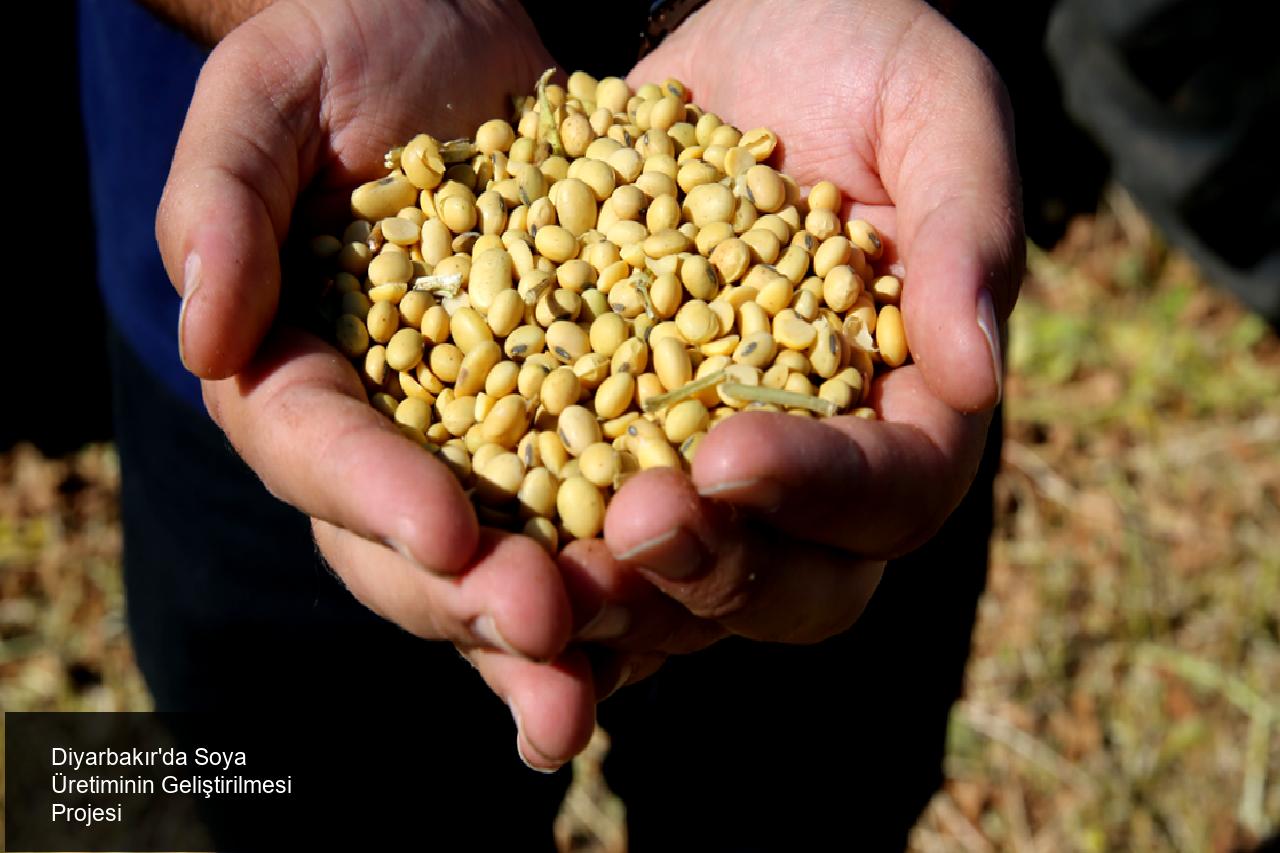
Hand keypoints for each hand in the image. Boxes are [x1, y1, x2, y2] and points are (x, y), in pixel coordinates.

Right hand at [155, 0, 595, 769]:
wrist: (460, 40)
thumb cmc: (349, 51)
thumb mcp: (273, 92)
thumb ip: (222, 200)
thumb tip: (204, 335)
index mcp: (300, 373)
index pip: (321, 452)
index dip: (376, 499)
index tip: (447, 534)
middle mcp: (391, 433)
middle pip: (411, 549)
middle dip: (475, 601)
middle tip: (548, 634)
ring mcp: (486, 440)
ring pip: (508, 562)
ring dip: (561, 630)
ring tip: (614, 673)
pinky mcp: (575, 423)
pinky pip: (597, 513)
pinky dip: (633, 573)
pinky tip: (683, 615)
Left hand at [571, 0, 1021, 673]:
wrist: (748, 45)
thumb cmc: (862, 62)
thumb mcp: (933, 108)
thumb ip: (966, 226)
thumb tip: (979, 369)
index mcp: (912, 406)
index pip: (894, 491)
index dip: (822, 491)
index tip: (730, 452)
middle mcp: (821, 467)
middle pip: (798, 585)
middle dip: (720, 571)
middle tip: (634, 523)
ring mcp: (718, 472)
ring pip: (690, 592)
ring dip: (623, 600)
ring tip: (546, 571)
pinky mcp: (626, 448)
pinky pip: (594, 540)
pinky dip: (552, 568)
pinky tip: (486, 564)